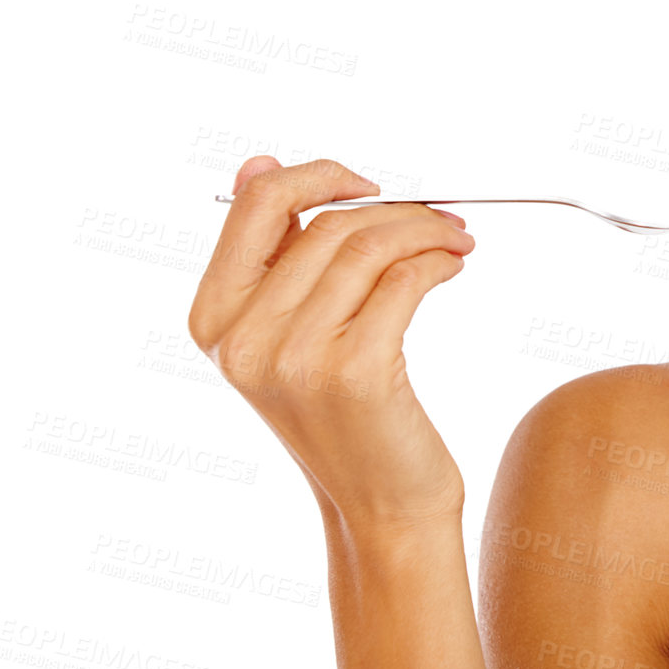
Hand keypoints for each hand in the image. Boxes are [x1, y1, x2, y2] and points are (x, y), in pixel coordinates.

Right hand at [186, 156, 477, 530]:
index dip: (317, 176)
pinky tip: (453, 268)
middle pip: (328, 223)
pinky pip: (404, 280)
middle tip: (441, 217)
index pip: (255, 205)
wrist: (381, 505)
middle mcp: (244, 339)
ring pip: (370, 246)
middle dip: (397, 210)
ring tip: (455, 241)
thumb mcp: (288, 334)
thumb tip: (258, 163)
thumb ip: (273, 255)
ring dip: (426, 231)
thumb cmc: (344, 416)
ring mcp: (296, 357)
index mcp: (214, 319)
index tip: (367, 183)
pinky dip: (439, 262)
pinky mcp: (355, 371)